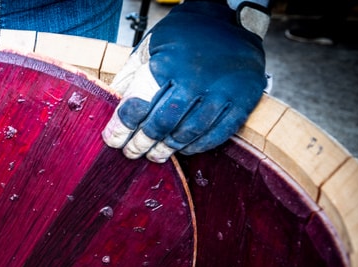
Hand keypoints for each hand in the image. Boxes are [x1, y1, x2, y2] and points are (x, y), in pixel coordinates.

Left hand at [102, 1, 267, 162]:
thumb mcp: (151, 46)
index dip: (122, 129)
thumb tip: (114, 110)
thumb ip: (131, 76)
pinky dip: (197, 146)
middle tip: (132, 152)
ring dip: (167, 149)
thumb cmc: (186, 37)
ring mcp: (221, 91)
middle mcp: (194, 79)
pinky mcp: (243, 100)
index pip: (137, 106)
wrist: (233, 22)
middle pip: (161, 125)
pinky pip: (217, 135)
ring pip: (187, 133)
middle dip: (141, 143)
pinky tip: (183, 148)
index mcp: (167, 63)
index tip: (113, 141)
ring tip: (155, 154)